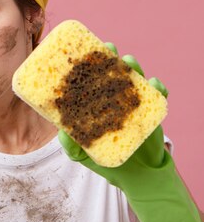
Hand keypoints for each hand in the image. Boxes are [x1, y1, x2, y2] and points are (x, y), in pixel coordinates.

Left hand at [60, 45, 203, 221]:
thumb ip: (70, 146)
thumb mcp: (79, 153)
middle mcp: (111, 95)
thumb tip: (63, 136)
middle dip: (109, 56)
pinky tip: (153, 84)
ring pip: (134, 75)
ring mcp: (131, 100)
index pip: (88, 76)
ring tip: (128, 64)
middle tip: (107, 50)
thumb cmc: (100, 156)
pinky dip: (157, 86)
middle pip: (111, 69)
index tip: (81, 51)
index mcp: (92, 99)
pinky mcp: (151, 109)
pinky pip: (158, 93)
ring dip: (132, 66)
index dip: (85, 62)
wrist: (133, 172)